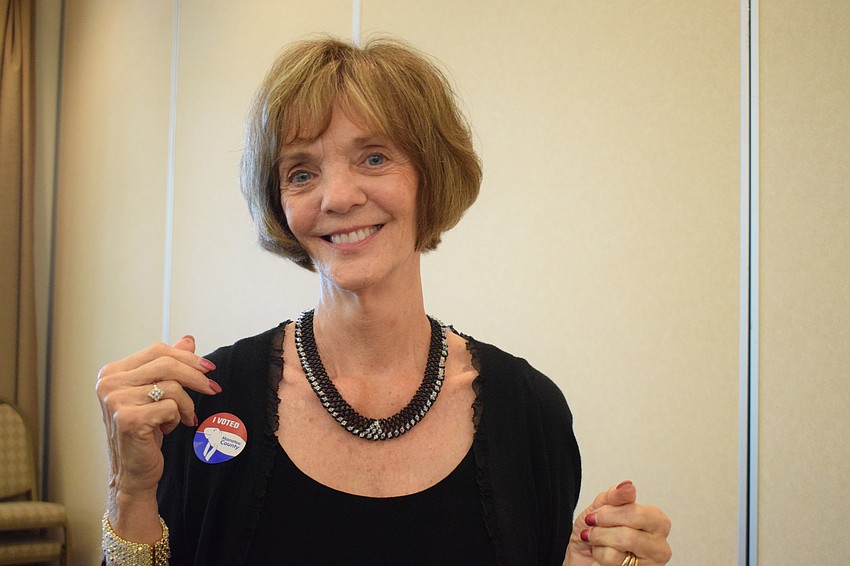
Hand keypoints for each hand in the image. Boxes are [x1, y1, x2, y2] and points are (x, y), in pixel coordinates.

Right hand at [96, 336, 220, 496]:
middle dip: (196, 376)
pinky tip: (169, 429)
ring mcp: (116, 401)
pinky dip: (178, 417)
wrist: (133, 472)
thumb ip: (169, 365)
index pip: (157, 351)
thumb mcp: (156, 394)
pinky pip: (170, 406)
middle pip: (166, 363)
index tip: (209, 367)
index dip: (187, 356)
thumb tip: (189, 339)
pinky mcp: (129, 418)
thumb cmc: (144, 432)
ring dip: (186, 404)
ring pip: (171, 386)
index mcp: (112, 373)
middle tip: (213, 389)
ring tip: (184, 418)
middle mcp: (108, 384)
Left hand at [566, 481, 671, 565]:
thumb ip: (615, 496)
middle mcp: (659, 545)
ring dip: (598, 546)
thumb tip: (628, 486)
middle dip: (601, 532)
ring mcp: (651, 564)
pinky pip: (612, 563)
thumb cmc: (595, 534)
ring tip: (598, 545)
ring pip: (618, 553)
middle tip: (593, 531)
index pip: (636, 513)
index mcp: (656, 522)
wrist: (582, 559)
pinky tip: (602, 560)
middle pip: (628, 536)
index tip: (595, 516)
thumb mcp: (600, 508)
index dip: (609, 514)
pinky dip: (598, 559)